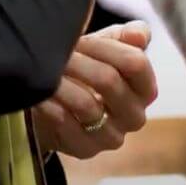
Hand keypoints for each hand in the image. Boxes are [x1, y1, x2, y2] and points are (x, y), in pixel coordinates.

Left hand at [32, 21, 157, 159]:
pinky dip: (51, 106)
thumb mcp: (108, 47)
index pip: (136, 63)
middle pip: (109, 81)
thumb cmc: (88, 70)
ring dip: (62, 83)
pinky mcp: (86, 150)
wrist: (60, 104)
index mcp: (145, 89)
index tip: (83, 40)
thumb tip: (138, 34)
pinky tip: (40, 95)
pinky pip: (67, 125)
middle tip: (58, 53)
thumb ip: (127, 36)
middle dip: (80, 61)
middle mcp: (134, 116)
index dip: (107, 47)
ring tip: (45, 70)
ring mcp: (111, 136)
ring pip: (87, 104)